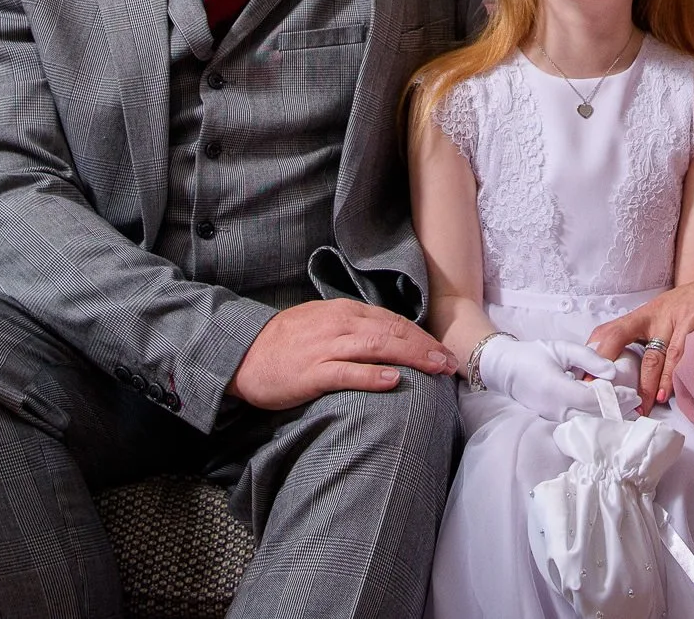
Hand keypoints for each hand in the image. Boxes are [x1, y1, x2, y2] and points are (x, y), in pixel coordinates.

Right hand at [228, 300, 453, 410]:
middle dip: (425, 346)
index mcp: (343, 312)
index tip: (443, 350)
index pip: (392, 320)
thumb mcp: (322, 324)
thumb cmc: (286, 343)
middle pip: (392, 331)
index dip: (421, 335)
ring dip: (412, 357)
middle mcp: (339, 325)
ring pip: (377, 347)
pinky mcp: (312, 373)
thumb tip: (388, 340)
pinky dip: (372, 375)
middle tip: (450, 362)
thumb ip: (353, 329)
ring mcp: (325, 347)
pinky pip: (347, 372)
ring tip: (436, 368)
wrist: (243, 354)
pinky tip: (393, 381)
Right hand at [477, 335, 637, 421]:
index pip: (594, 400)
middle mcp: (557, 409)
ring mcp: (554, 418)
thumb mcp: (562, 348)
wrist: (506, 369)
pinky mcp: (554, 420)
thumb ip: (589, 358)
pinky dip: (597, 418)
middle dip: (618, 411)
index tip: (634, 393)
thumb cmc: (534, 354)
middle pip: (594, 417)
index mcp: (558, 390)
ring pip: (588, 423)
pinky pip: (580, 423)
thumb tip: (613, 371)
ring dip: (609, 417)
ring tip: (628, 409)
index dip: (616, 398)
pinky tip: (609, 412)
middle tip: (638, 404)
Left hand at [588, 271, 693, 409]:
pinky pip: (683, 355)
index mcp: (645, 315)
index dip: (597, 353)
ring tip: (640, 407)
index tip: (587, 379)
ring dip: (646, 385)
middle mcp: (656, 316)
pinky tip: (666, 393)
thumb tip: (632, 371)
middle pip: (622, 340)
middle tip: (605, 398)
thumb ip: (651, 338)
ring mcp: (676, 320)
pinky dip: (673, 377)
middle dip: (611, 370)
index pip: (611, 331)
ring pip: (654, 356)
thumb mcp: (667, 315)